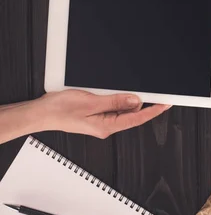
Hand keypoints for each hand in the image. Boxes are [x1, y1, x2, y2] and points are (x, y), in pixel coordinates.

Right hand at [37, 91, 170, 137]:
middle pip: (131, 114)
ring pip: (121, 109)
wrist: (41, 113)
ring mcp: (99, 121)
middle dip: (141, 102)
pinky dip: (116, 97)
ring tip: (127, 87)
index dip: (153, 111)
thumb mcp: (91, 102)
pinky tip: (114, 90)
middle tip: (152, 90)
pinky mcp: (94, 114)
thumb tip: (135, 101)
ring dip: (126, 98)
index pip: (136, 119)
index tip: (165, 104)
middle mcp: (104, 126)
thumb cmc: (59, 110)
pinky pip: (111, 106)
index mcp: (105, 127)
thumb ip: (115, 101)